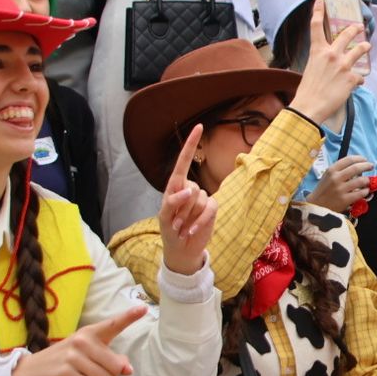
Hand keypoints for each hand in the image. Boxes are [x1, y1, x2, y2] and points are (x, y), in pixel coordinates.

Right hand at [11, 305, 144, 375]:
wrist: (31, 372)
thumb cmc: (66, 362)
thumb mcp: (88, 356)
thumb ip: (110, 360)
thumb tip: (128, 369)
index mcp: (91, 333)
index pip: (113, 324)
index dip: (129, 317)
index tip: (144, 309)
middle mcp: (83, 340)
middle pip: (116, 366)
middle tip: (94, 374)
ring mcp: (73, 355)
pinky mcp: (65, 371)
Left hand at [157, 124, 215, 274]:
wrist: (182, 248)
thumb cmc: (169, 230)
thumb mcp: (164, 217)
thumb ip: (172, 202)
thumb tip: (188, 190)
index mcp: (175, 185)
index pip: (183, 161)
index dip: (191, 144)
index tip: (199, 126)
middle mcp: (189, 188)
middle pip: (191, 188)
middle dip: (182, 208)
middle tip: (176, 222)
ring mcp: (202, 198)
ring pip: (200, 199)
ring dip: (189, 216)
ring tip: (183, 226)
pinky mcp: (212, 208)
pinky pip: (210, 208)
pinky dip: (201, 220)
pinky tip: (192, 230)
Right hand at [288, 0, 368, 127]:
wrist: (310, 106)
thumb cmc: (307, 91)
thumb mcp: (312, 69)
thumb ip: (323, 62)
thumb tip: (332, 64)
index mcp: (317, 51)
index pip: (315, 26)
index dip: (317, 11)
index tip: (320, 0)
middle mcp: (331, 54)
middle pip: (346, 35)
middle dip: (355, 29)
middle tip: (359, 26)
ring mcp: (343, 65)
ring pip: (359, 50)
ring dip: (364, 48)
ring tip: (367, 46)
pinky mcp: (351, 78)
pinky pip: (359, 76)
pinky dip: (358, 80)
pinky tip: (356, 84)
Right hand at [308, 154, 372, 211]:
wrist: (315, 206)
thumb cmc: (323, 190)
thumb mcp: (328, 176)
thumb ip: (340, 170)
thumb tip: (357, 165)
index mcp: (331, 170)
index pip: (349, 160)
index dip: (359, 158)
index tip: (365, 160)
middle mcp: (336, 178)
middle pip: (356, 168)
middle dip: (366, 166)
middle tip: (371, 166)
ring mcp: (340, 189)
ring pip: (360, 181)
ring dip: (367, 180)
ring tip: (368, 181)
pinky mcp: (344, 200)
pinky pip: (360, 193)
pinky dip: (365, 191)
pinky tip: (365, 191)